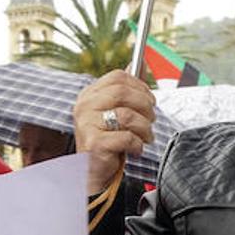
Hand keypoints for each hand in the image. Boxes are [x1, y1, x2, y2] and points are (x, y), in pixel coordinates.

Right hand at [73, 70, 156, 194]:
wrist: (92, 173)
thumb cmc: (107, 140)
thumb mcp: (115, 111)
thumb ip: (126, 88)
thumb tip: (141, 61)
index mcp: (89, 95)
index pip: (117, 77)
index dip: (140, 86)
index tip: (149, 99)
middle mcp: (84, 106)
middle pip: (123, 93)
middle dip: (145, 106)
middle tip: (151, 119)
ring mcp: (87, 125)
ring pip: (127, 115)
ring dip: (144, 128)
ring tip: (145, 137)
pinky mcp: (95, 144)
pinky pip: (126, 137)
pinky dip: (137, 144)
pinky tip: (135, 149)